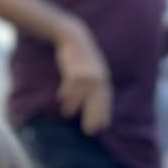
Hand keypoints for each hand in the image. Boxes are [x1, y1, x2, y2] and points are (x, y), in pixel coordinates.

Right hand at [55, 21, 112, 136]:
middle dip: (93, 116)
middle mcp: (98, 76)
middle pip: (97, 100)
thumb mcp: (94, 69)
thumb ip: (96, 84)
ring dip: (75, 105)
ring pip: (82, 94)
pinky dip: (66, 93)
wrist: (74, 36)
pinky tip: (61, 99)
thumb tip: (95, 100)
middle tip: (88, 131)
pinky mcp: (75, 68)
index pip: (106, 100)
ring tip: (67, 114)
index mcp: (104, 78)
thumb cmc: (82, 56)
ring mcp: (87, 72)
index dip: (105, 113)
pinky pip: (71, 84)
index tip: (102, 127)